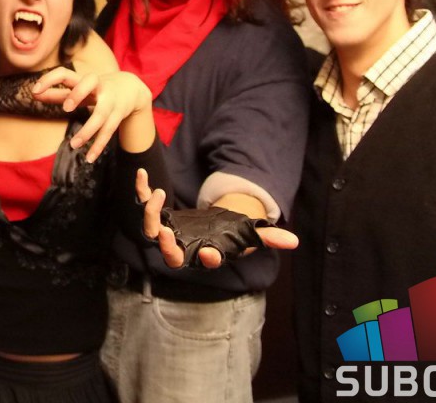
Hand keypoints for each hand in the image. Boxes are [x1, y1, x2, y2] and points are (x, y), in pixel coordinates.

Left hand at [33, 67, 150, 162]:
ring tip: (73, 145)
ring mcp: (110, 100)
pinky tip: (89, 158)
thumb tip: (34, 94)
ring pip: (100, 114)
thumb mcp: (79, 89)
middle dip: (78, 94)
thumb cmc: (97, 88)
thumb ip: (58, 93)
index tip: (35, 91)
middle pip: (90, 83)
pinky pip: (109, 131)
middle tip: (66, 109)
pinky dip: (99, 145)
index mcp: (83, 79)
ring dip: (88, 130)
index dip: (49, 79)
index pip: (64, 73)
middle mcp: (98, 86)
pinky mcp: (118, 115)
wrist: (132, 88)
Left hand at [135, 169, 297, 269]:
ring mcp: (167, 232)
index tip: (211, 252)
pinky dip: (141, 191)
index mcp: (204, 254)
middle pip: (169, 254)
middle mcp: (183, 248)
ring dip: (151, 215)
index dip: (207, 259)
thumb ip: (268, 237)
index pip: (205, 262)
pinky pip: (144, 205)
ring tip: (158, 195)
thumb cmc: (228, 234)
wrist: (208, 227)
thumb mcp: (248, 234)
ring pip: (151, 230)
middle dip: (166, 245)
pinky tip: (143, 174)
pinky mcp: (158, 215)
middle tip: (166, 233)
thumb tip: (294, 241)